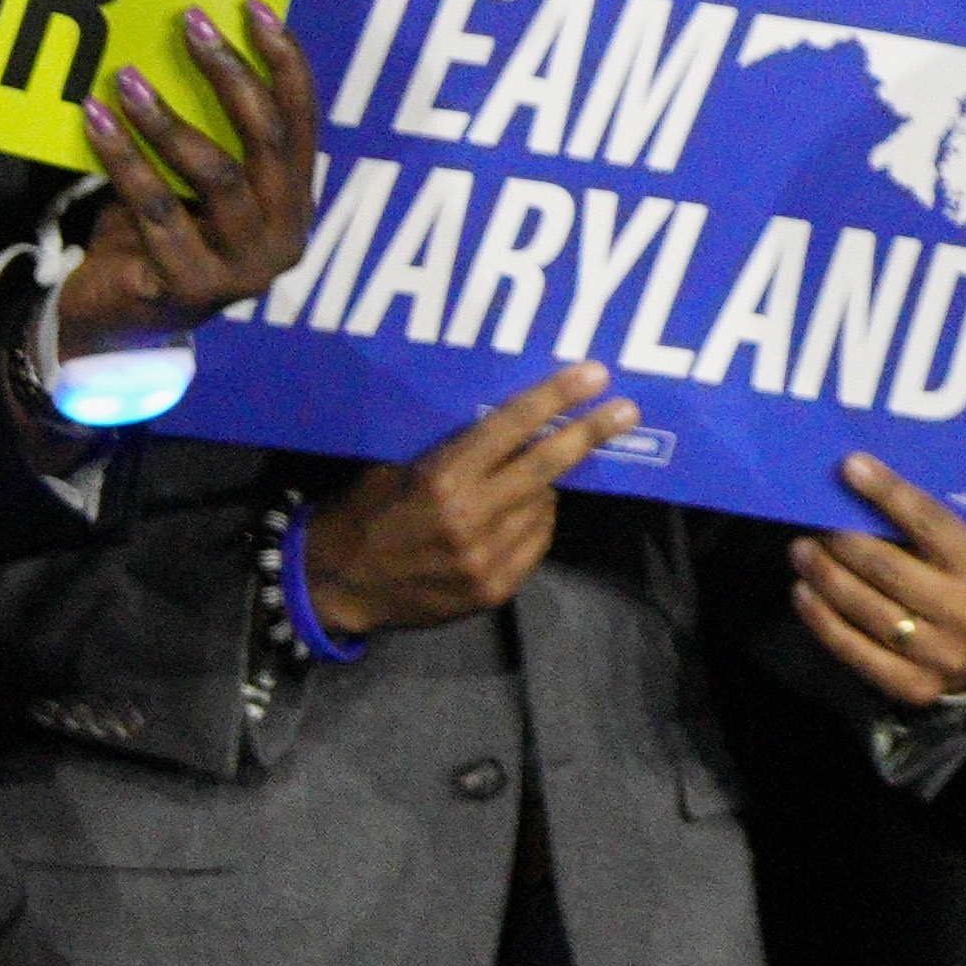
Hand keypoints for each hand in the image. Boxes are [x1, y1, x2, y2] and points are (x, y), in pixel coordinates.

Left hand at [55, 9, 317, 344]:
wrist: (114, 321)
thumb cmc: (157, 235)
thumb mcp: (195, 183)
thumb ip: (213, 134)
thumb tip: (192, 40)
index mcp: (296, 204)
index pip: (303, 121)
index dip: (284, 61)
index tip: (251, 8)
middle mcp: (284, 237)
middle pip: (268, 141)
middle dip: (230, 74)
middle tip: (190, 25)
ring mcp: (244, 269)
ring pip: (216, 174)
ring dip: (167, 117)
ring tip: (125, 76)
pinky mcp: (192, 287)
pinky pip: (157, 209)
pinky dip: (124, 159)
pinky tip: (96, 121)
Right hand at [300, 366, 630, 634]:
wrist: (339, 584)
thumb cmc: (365, 511)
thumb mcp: (398, 466)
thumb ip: (454, 450)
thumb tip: (512, 423)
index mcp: (442, 479)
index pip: (511, 428)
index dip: (555, 398)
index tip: (595, 376)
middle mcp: (469, 519)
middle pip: (546, 466)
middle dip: (590, 434)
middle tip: (626, 411)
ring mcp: (485, 559)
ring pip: (545, 506)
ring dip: (547, 485)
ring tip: (533, 475)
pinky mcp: (493, 590)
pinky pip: (536, 543)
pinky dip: (535, 522)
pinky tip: (521, 512)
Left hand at [789, 455, 965, 709]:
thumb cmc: (958, 589)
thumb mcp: (960, 557)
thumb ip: (923, 530)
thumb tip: (858, 484)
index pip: (931, 524)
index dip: (889, 493)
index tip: (849, 467)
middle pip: (891, 569)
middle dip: (846, 541)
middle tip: (814, 522)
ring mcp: (941, 656)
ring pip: (868, 610)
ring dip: (827, 576)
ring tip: (802, 551)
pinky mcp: (912, 687)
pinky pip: (855, 650)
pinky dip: (823, 619)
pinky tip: (803, 593)